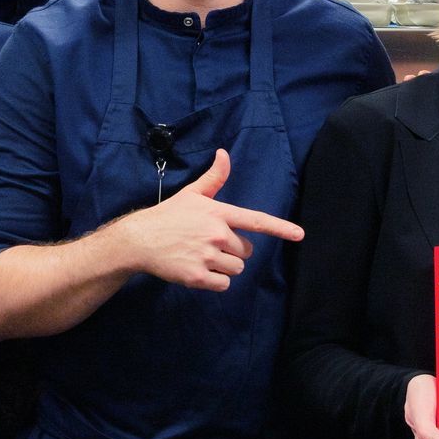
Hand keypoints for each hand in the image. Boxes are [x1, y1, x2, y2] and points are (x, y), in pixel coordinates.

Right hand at [118, 146, 302, 291]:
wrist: (140, 239)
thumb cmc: (168, 215)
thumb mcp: (192, 194)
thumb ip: (214, 178)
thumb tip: (225, 153)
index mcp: (218, 213)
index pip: (255, 220)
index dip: (280, 228)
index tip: (299, 234)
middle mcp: (216, 234)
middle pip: (246, 251)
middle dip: (233, 251)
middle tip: (210, 245)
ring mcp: (208, 256)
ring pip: (236, 269)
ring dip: (224, 267)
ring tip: (202, 257)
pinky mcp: (198, 276)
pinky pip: (223, 285)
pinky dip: (215, 282)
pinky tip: (198, 270)